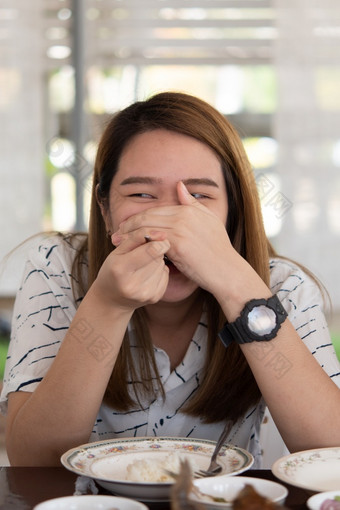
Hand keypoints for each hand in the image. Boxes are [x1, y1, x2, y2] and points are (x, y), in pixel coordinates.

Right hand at [93, 233, 169, 310]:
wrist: (111, 299)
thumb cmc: (113, 270)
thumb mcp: (117, 251)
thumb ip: (136, 237)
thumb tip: (161, 233)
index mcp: (120, 269)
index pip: (151, 250)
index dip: (158, 241)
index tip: (158, 237)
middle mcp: (133, 284)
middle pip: (158, 257)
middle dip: (154, 250)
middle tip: (142, 254)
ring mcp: (145, 294)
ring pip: (162, 265)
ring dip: (156, 261)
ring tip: (142, 266)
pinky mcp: (154, 298)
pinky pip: (165, 275)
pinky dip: (159, 272)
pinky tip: (147, 275)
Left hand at [116, 181, 235, 295]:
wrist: (227, 270)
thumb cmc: (218, 250)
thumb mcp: (209, 220)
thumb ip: (192, 203)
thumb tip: (179, 185)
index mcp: (188, 209)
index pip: (155, 209)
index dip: (138, 217)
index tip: (126, 226)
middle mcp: (184, 215)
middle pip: (147, 217)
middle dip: (128, 225)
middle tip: (116, 234)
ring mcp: (181, 229)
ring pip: (146, 228)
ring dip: (129, 235)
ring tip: (117, 243)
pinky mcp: (178, 244)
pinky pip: (152, 241)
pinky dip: (140, 244)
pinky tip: (130, 251)